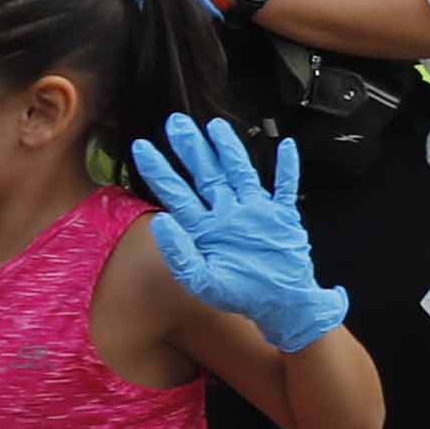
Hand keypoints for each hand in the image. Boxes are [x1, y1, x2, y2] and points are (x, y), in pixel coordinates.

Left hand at [130, 114, 348, 351]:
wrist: (282, 305)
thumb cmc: (242, 295)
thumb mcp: (202, 280)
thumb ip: (179, 252)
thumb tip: (160, 221)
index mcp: (206, 228)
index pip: (177, 192)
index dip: (159, 169)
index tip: (141, 148)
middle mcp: (228, 214)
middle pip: (206, 173)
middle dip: (190, 148)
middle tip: (175, 123)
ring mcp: (255, 212)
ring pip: (239, 171)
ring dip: (228, 149)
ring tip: (215, 125)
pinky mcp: (282, 215)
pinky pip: (285, 186)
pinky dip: (288, 167)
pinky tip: (286, 147)